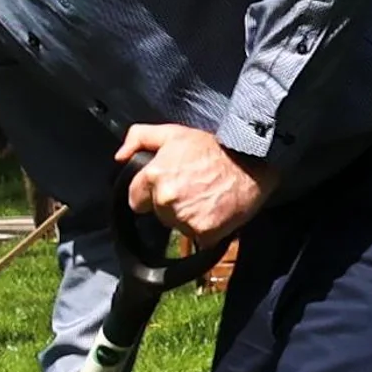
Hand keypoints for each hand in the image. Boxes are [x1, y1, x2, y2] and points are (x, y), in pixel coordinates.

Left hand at [115, 121, 267, 247]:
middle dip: (170, 204)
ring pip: (176, 226)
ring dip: (188, 217)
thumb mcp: (173, 133)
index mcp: (154, 175)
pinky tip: (214, 210)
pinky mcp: (203, 232)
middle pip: (158, 213)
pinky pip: (197, 238)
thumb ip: (139, 138)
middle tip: (192, 187)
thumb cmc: (213, 148)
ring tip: (205, 197)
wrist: (252, 162)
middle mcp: (166, 198)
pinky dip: (205, 229)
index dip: (150, 194)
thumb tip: (119, 157)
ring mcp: (184, 217)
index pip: (135, 199)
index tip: (168, 185)